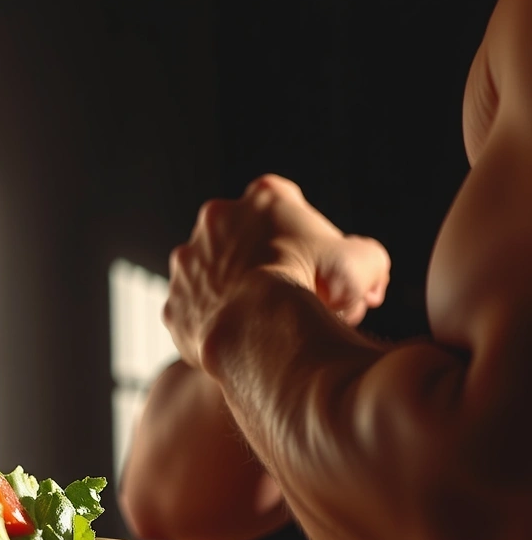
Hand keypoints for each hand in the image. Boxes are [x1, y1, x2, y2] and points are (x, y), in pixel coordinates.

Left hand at [164, 174, 389, 368]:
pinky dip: (219, 327)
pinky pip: (198, 315)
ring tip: (266, 324)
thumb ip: (366, 261)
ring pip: (218, 278)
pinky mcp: (173, 303)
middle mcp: (216, 220)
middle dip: (269, 265)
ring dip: (238, 294)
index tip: (320, 269)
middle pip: (248, 242)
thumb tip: (366, 285)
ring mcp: (187, 262)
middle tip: (295, 297)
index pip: (291, 209)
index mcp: (264, 197)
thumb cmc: (315, 290)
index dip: (311, 241)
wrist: (259, 332)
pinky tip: (242, 342)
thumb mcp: (364, 263)